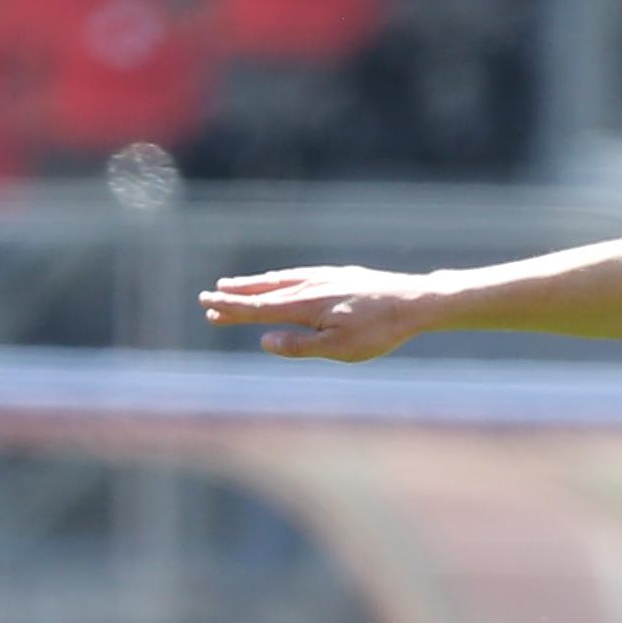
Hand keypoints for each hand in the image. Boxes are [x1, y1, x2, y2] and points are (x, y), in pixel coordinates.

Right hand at [199, 267, 438, 360]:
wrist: (415, 301)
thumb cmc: (379, 330)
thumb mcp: (339, 348)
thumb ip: (299, 346)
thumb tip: (264, 341)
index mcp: (304, 306)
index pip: (258, 308)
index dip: (231, 308)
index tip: (207, 305)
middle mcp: (309, 286)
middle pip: (263, 291)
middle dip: (235, 295)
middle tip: (208, 297)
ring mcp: (324, 277)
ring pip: (280, 280)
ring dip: (254, 283)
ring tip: (233, 285)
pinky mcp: (339, 274)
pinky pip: (299, 274)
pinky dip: (280, 277)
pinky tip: (280, 279)